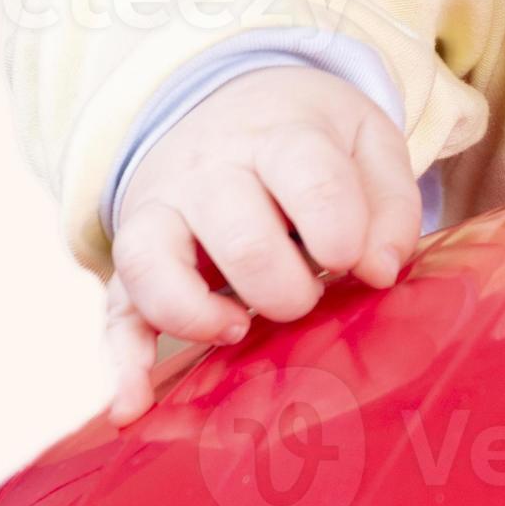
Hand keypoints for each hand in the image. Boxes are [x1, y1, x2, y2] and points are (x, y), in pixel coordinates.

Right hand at [100, 66, 423, 425]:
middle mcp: (209, 171)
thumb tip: (380, 273)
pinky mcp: (135, 260)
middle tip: (308, 293)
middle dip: (285, 286)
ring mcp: (160, 212)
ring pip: (151, 263)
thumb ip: (390, 203)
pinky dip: (120, 362)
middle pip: (238, 234)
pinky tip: (132, 407)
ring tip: (239, 328)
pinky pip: (114, 310)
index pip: (309, 177)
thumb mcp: (366, 141)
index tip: (351, 258)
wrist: (227, 98)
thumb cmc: (311, 136)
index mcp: (278, 135)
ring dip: (197, 313)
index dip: (341, 230)